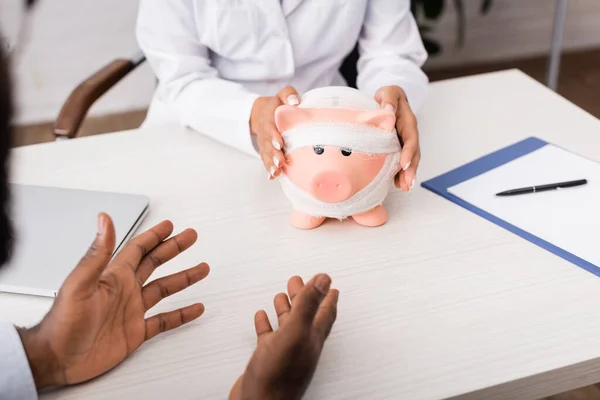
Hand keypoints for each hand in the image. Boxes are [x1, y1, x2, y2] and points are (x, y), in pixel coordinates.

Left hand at [17, 213, 209, 388]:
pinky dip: (181, 314)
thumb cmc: (63, 324)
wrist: (58, 359)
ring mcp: (132, 310)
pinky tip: (194, 309)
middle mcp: (125, 290)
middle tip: (190, 237)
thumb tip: (103, 220)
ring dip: (183, 278)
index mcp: (114, 276)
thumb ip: (97, 253)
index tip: (169, 226)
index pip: (138, 248)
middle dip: (173, 249)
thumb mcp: (80, 284)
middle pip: (155, 263)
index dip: (154, 236)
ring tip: (201, 269)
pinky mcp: (135, 332)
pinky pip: (164, 320)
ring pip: (164, 289)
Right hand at [229, 274, 338, 399]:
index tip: (328, 281)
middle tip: (299, 281)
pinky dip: (266, 324)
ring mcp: (284, 351)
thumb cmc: (277, 378)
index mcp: (312, 336)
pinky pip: (268, 336)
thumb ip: (309, 305)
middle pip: (305, 314)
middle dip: (303, 295)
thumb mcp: (295, 332)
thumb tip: (324, 280)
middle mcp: (301, 343)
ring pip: (288, 324)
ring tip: (282, 295)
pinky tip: (262, 316)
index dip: (327, 295)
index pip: (324, 311)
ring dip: (285, 308)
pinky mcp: (266, 358)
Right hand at [250, 86, 300, 179]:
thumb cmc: (278, 105)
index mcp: (270, 119)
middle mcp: (266, 133)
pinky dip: (269, 169)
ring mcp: (265, 144)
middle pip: (268, 145)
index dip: (273, 136)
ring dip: (271, 163)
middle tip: (280, 162)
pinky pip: (266, 161)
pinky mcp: (266, 152)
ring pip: (267, 155)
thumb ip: (288, 94)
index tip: (280, 143)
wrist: (262, 113)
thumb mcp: (282, 95)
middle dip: (274, 154)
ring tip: (277, 171)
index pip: (270, 128)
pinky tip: (273, 176)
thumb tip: (295, 102)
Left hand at [376, 85, 420, 191]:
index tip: (404, 164)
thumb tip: (388, 110)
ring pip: (409, 160)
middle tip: (408, 183)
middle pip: (413, 153)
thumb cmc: (389, 96)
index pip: (411, 138)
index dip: (409, 152)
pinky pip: (401, 161)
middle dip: (411, 169)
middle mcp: (409, 134)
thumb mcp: (389, 92)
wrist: (388, 99)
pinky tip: (396, 184)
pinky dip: (400, 173)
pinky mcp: (398, 147)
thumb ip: (389, 99)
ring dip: (408, 175)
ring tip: (404, 188)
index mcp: (408, 122)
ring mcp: (405, 142)